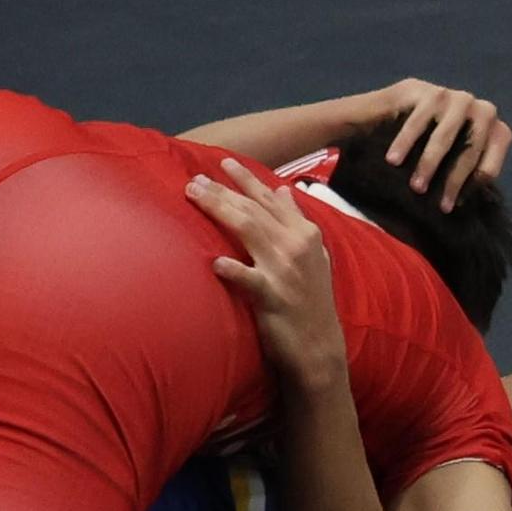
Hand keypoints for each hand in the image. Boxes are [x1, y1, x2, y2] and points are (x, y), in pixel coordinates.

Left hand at [185, 158, 347, 393]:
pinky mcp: (273, 297)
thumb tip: (283, 191)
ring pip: (248, 230)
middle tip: (195, 180)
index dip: (246, 180)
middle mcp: (295, 245)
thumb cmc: (310, 301)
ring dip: (219, 210)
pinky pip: (249, 279)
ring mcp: (284, 270)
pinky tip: (213, 263)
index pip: (270, 199)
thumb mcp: (313, 254)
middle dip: (222, 191)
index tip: (223, 164)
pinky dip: (232, 270)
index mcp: (304, 233)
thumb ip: (296, 222)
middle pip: (253, 209)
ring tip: (193, 197)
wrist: (318, 346)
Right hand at [377, 78, 511, 211]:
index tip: (453, 205)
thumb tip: (464, 206)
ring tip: (415, 186)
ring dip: (430, 163)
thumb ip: (461, 175)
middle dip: (455, 179)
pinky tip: (393, 160)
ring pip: (446, 136)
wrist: (380, 116)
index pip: (494, 157)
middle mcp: (480, 109)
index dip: (475, 183)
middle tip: (439, 205)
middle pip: (472, 148)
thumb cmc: (419, 148)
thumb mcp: (447, 163)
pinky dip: (406, 142)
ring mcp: (455, 97)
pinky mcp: (428, 91)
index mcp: (492, 129)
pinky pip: (419, 121)